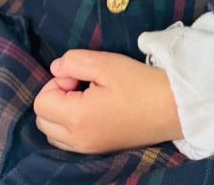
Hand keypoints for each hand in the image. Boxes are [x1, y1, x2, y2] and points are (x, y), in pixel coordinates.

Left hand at [34, 49, 181, 153]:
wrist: (172, 108)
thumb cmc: (139, 83)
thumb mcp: (104, 63)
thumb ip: (72, 62)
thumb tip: (55, 68)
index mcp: (78, 119)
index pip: (41, 102)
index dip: (56, 82)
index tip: (79, 76)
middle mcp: (79, 141)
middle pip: (42, 120)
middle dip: (55, 97)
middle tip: (81, 84)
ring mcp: (88, 149)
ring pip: (53, 133)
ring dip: (61, 112)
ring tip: (87, 96)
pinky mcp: (98, 151)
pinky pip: (68, 141)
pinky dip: (70, 125)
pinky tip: (92, 109)